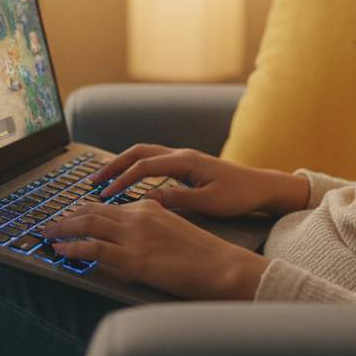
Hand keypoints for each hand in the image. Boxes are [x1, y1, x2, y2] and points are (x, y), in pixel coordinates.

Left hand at [39, 200, 269, 299]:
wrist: (222, 266)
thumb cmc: (205, 254)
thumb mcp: (175, 228)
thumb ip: (152, 225)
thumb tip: (133, 234)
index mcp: (150, 207)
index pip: (108, 205)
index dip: (84, 210)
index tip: (70, 215)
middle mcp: (139, 215)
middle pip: (92, 210)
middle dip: (67, 216)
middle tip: (50, 222)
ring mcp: (134, 236)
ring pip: (87, 224)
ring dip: (62, 228)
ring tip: (47, 233)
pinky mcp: (133, 258)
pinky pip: (92, 248)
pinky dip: (72, 247)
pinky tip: (60, 249)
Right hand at [90, 144, 308, 217]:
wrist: (262, 187)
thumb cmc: (239, 195)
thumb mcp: (209, 203)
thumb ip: (178, 200)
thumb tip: (148, 199)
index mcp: (185, 161)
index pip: (144, 166)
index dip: (122, 179)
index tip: (105, 194)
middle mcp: (182, 155)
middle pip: (139, 152)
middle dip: (114, 165)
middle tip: (93, 180)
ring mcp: (184, 159)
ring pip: (145, 155)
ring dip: (123, 165)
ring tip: (104, 180)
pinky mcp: (187, 166)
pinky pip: (154, 162)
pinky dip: (137, 169)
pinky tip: (129, 183)